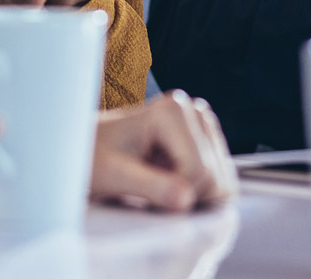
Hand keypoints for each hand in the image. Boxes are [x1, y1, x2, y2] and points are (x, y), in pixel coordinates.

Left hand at [90, 91, 236, 210]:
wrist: (89, 151)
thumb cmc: (93, 159)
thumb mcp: (113, 175)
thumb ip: (150, 187)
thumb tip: (186, 200)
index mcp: (172, 110)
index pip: (199, 171)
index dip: (175, 194)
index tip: (144, 191)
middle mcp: (193, 111)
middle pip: (215, 177)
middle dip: (186, 195)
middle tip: (149, 188)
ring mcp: (202, 126)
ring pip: (221, 182)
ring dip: (192, 194)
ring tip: (157, 183)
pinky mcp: (207, 142)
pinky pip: (220, 182)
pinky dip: (197, 192)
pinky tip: (169, 182)